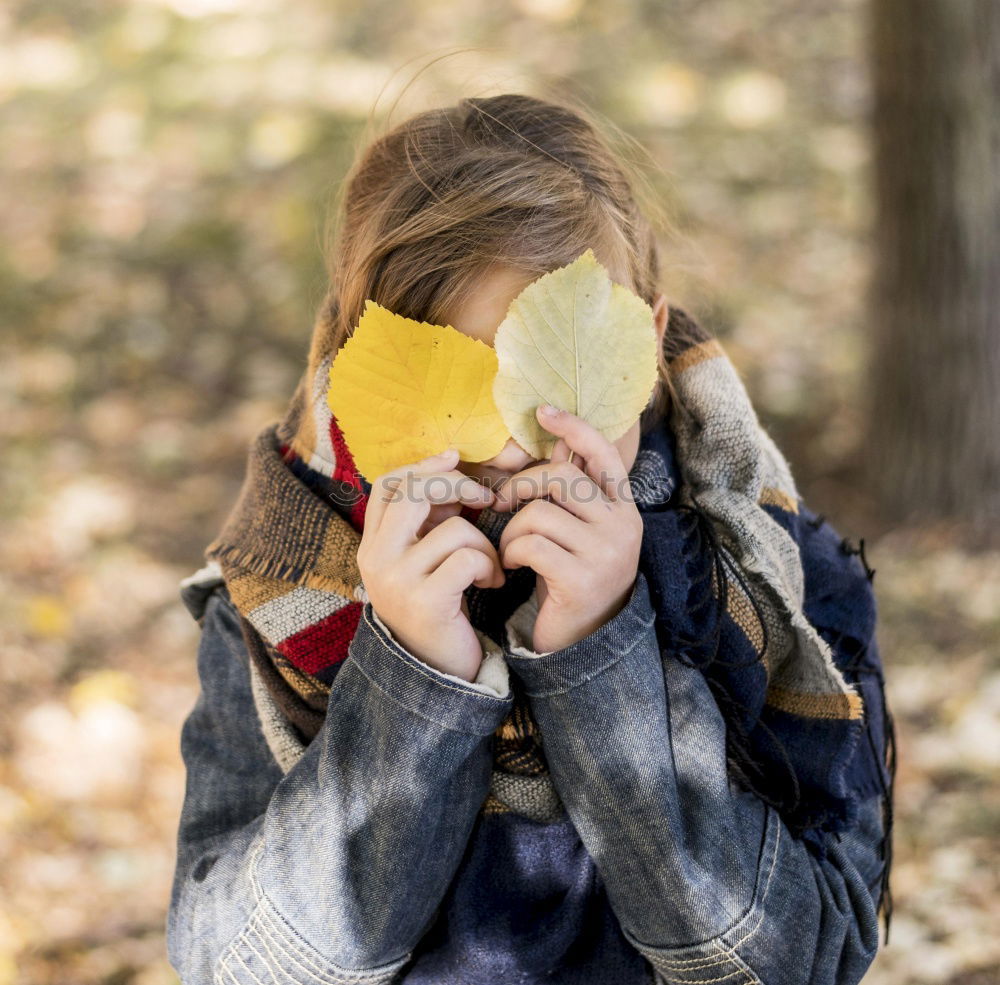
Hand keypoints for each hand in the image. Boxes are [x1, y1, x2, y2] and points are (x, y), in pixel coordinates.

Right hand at [358, 448, 505, 680]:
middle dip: (457, 485)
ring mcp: (396, 582)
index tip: (454, 459)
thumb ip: (429, 519)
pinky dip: (489, 567)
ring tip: (489, 568)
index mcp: (372, 546)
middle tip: (486, 499)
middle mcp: (375, 560)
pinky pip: (468, 559)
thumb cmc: (439, 607)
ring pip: (454, 529)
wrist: (437, 673)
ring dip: (485, 544)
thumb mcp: (424, 559)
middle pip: (413, 492)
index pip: (387, 484)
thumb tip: (450, 466)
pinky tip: (491, 584)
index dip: (423, 465)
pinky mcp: (425, 602)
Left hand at [490, 406, 642, 652]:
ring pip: (539, 512)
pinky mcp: (582, 580)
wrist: (585, 643)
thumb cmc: (574, 577)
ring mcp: (606, 553)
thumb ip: (571, 490)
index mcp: (624, 508)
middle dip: (520, 485)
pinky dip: (509, 552)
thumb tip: (555, 439)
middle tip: (499, 502)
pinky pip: (529, 545)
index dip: (574, 428)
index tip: (543, 412)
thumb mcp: (580, 530)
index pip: (603, 453)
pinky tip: (510, 566)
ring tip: (508, 548)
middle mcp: (623, 526)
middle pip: (560, 477)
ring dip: (510, 529)